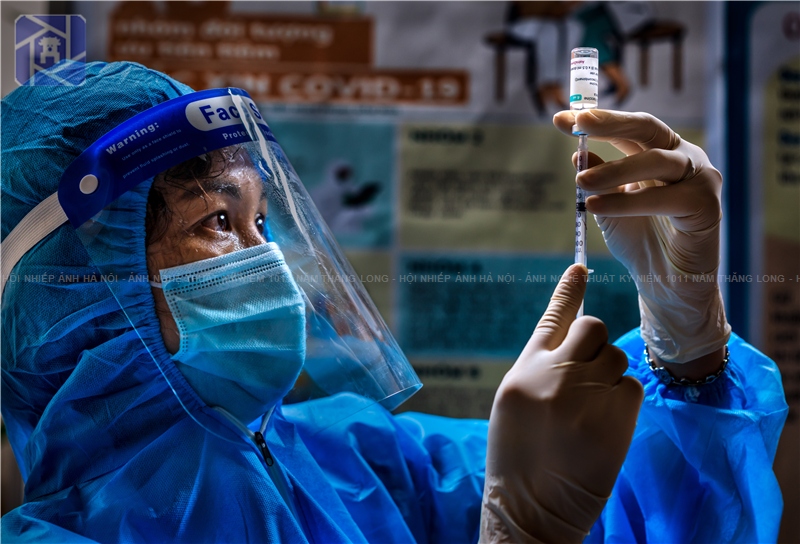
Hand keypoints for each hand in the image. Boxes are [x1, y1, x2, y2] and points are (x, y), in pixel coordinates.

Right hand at [480, 264, 642, 542]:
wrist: (531, 507)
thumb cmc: (519, 456)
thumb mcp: (515, 402)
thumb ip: (540, 368)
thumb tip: (570, 340)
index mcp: (524, 370)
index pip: (552, 317)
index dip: (568, 290)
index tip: (581, 266)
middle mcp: (553, 374)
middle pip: (593, 328)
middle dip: (595, 342)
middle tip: (588, 372)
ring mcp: (584, 394)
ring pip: (616, 356)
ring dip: (609, 375)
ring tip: (591, 408)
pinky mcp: (614, 416)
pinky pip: (632, 386)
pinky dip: (623, 400)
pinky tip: (604, 423)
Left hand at [553, 110, 730, 364]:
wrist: (666, 285)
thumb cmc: (640, 242)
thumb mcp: (608, 206)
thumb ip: (598, 180)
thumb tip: (578, 152)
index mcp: (661, 151)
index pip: (628, 128)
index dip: (596, 120)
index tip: (560, 118)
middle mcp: (684, 158)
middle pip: (648, 128)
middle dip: (610, 123)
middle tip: (577, 123)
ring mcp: (700, 178)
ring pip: (655, 161)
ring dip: (614, 170)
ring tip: (580, 181)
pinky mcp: (707, 206)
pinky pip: (664, 199)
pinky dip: (626, 202)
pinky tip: (595, 208)